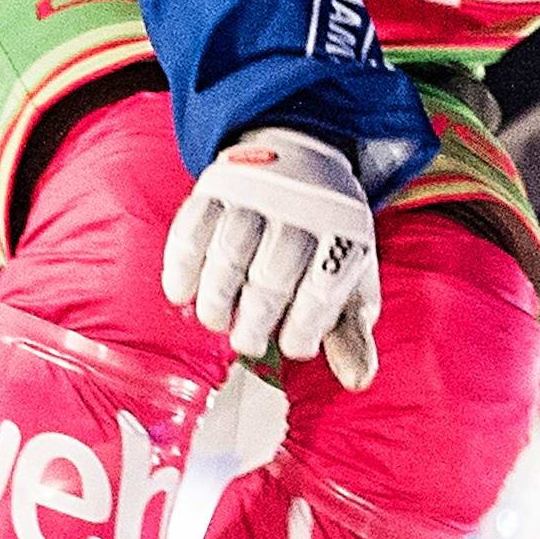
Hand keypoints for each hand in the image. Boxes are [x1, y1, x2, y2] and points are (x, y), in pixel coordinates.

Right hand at [159, 127, 382, 385]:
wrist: (300, 158)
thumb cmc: (325, 236)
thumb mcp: (349, 276)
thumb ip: (350, 330)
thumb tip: (358, 380)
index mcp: (345, 230)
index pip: (324, 286)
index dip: (306, 325)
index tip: (293, 346)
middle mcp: (302, 208)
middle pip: (273, 273)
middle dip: (256, 320)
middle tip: (248, 343)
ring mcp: (256, 194)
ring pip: (229, 253)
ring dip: (217, 298)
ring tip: (216, 321)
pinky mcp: (216, 186)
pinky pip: (191, 229)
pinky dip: (182, 266)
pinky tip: (181, 294)